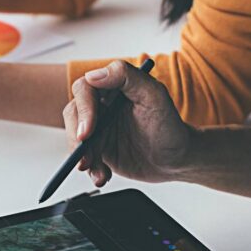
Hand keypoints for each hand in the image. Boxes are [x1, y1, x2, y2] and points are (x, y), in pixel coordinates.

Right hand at [63, 60, 191, 185]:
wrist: (176, 159)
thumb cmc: (170, 126)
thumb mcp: (155, 96)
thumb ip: (127, 77)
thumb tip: (95, 75)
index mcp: (113, 86)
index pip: (85, 89)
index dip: (83, 110)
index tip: (88, 131)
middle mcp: (102, 104)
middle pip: (74, 114)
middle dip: (76, 137)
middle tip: (85, 157)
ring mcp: (99, 127)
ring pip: (75, 137)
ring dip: (82, 157)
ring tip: (99, 172)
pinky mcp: (99, 148)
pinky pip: (84, 157)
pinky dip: (91, 169)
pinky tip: (103, 176)